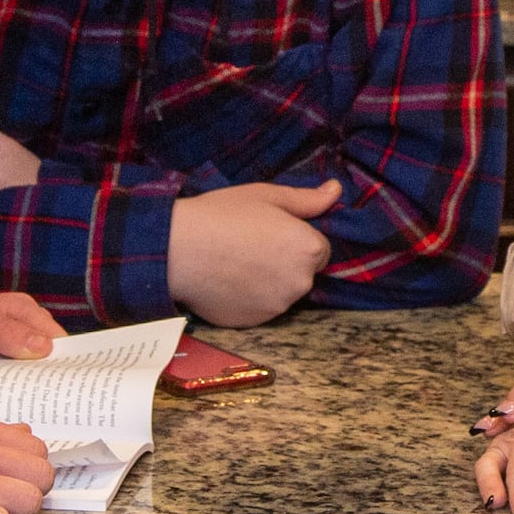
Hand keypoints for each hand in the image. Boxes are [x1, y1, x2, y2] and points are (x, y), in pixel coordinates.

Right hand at [164, 177, 340, 325]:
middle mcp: (301, 282)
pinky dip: (250, 299)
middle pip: (303, 273)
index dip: (296, 239)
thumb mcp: (266, 196)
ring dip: (270, 282)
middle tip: (250, 246)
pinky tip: (228, 282)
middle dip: (285, 262)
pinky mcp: (255, 323)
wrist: (177, 250)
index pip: (319, 249)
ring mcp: (278, 307)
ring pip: (282, 292)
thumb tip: (336, 191)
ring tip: (236, 264)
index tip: (270, 232)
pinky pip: (261, 308)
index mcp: (308, 249)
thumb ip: (307, 199)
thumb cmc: (222, 215)